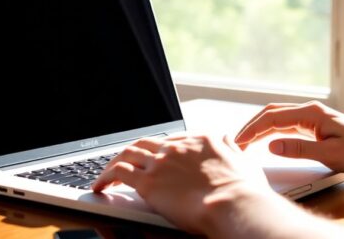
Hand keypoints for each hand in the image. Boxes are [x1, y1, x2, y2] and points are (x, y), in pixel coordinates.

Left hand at [91, 134, 272, 232]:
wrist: (233, 203)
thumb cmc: (243, 190)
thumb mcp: (242, 161)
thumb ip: (231, 148)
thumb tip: (228, 140)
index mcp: (200, 139)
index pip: (172, 140)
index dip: (160, 150)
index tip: (154, 158)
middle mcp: (177, 146)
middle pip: (146, 143)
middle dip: (133, 152)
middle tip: (125, 162)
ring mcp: (161, 162)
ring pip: (128, 153)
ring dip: (114, 162)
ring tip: (106, 173)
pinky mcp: (148, 182)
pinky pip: (119, 173)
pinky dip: (106, 177)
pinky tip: (101, 186)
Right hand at [234, 101, 343, 174]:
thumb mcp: (331, 155)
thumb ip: (299, 149)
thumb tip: (272, 145)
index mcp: (311, 113)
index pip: (272, 118)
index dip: (252, 130)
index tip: (239, 143)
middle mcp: (309, 111)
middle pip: (270, 113)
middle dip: (251, 127)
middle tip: (236, 143)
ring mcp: (311, 117)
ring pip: (276, 117)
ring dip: (259, 128)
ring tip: (244, 142)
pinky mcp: (313, 125)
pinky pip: (285, 124)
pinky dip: (270, 131)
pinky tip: (263, 140)